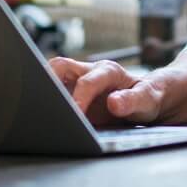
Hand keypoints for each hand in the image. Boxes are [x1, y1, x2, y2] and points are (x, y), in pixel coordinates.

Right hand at [49, 57, 164, 126]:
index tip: (74, 113)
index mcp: (108, 71)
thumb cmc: (151, 96)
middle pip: (59, 67)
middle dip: (46, 80)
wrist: (151, 98)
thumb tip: (113, 103)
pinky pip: (55, 95)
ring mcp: (79, 83)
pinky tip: (42, 120)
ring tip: (35, 112)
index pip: (88, 80)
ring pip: (52, 78)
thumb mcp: (149, 100)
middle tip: (39, 103)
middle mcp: (90, 73)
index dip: (79, 97)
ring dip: (42, 91)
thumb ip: (133, 100)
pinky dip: (47, 104)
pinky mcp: (74, 96)